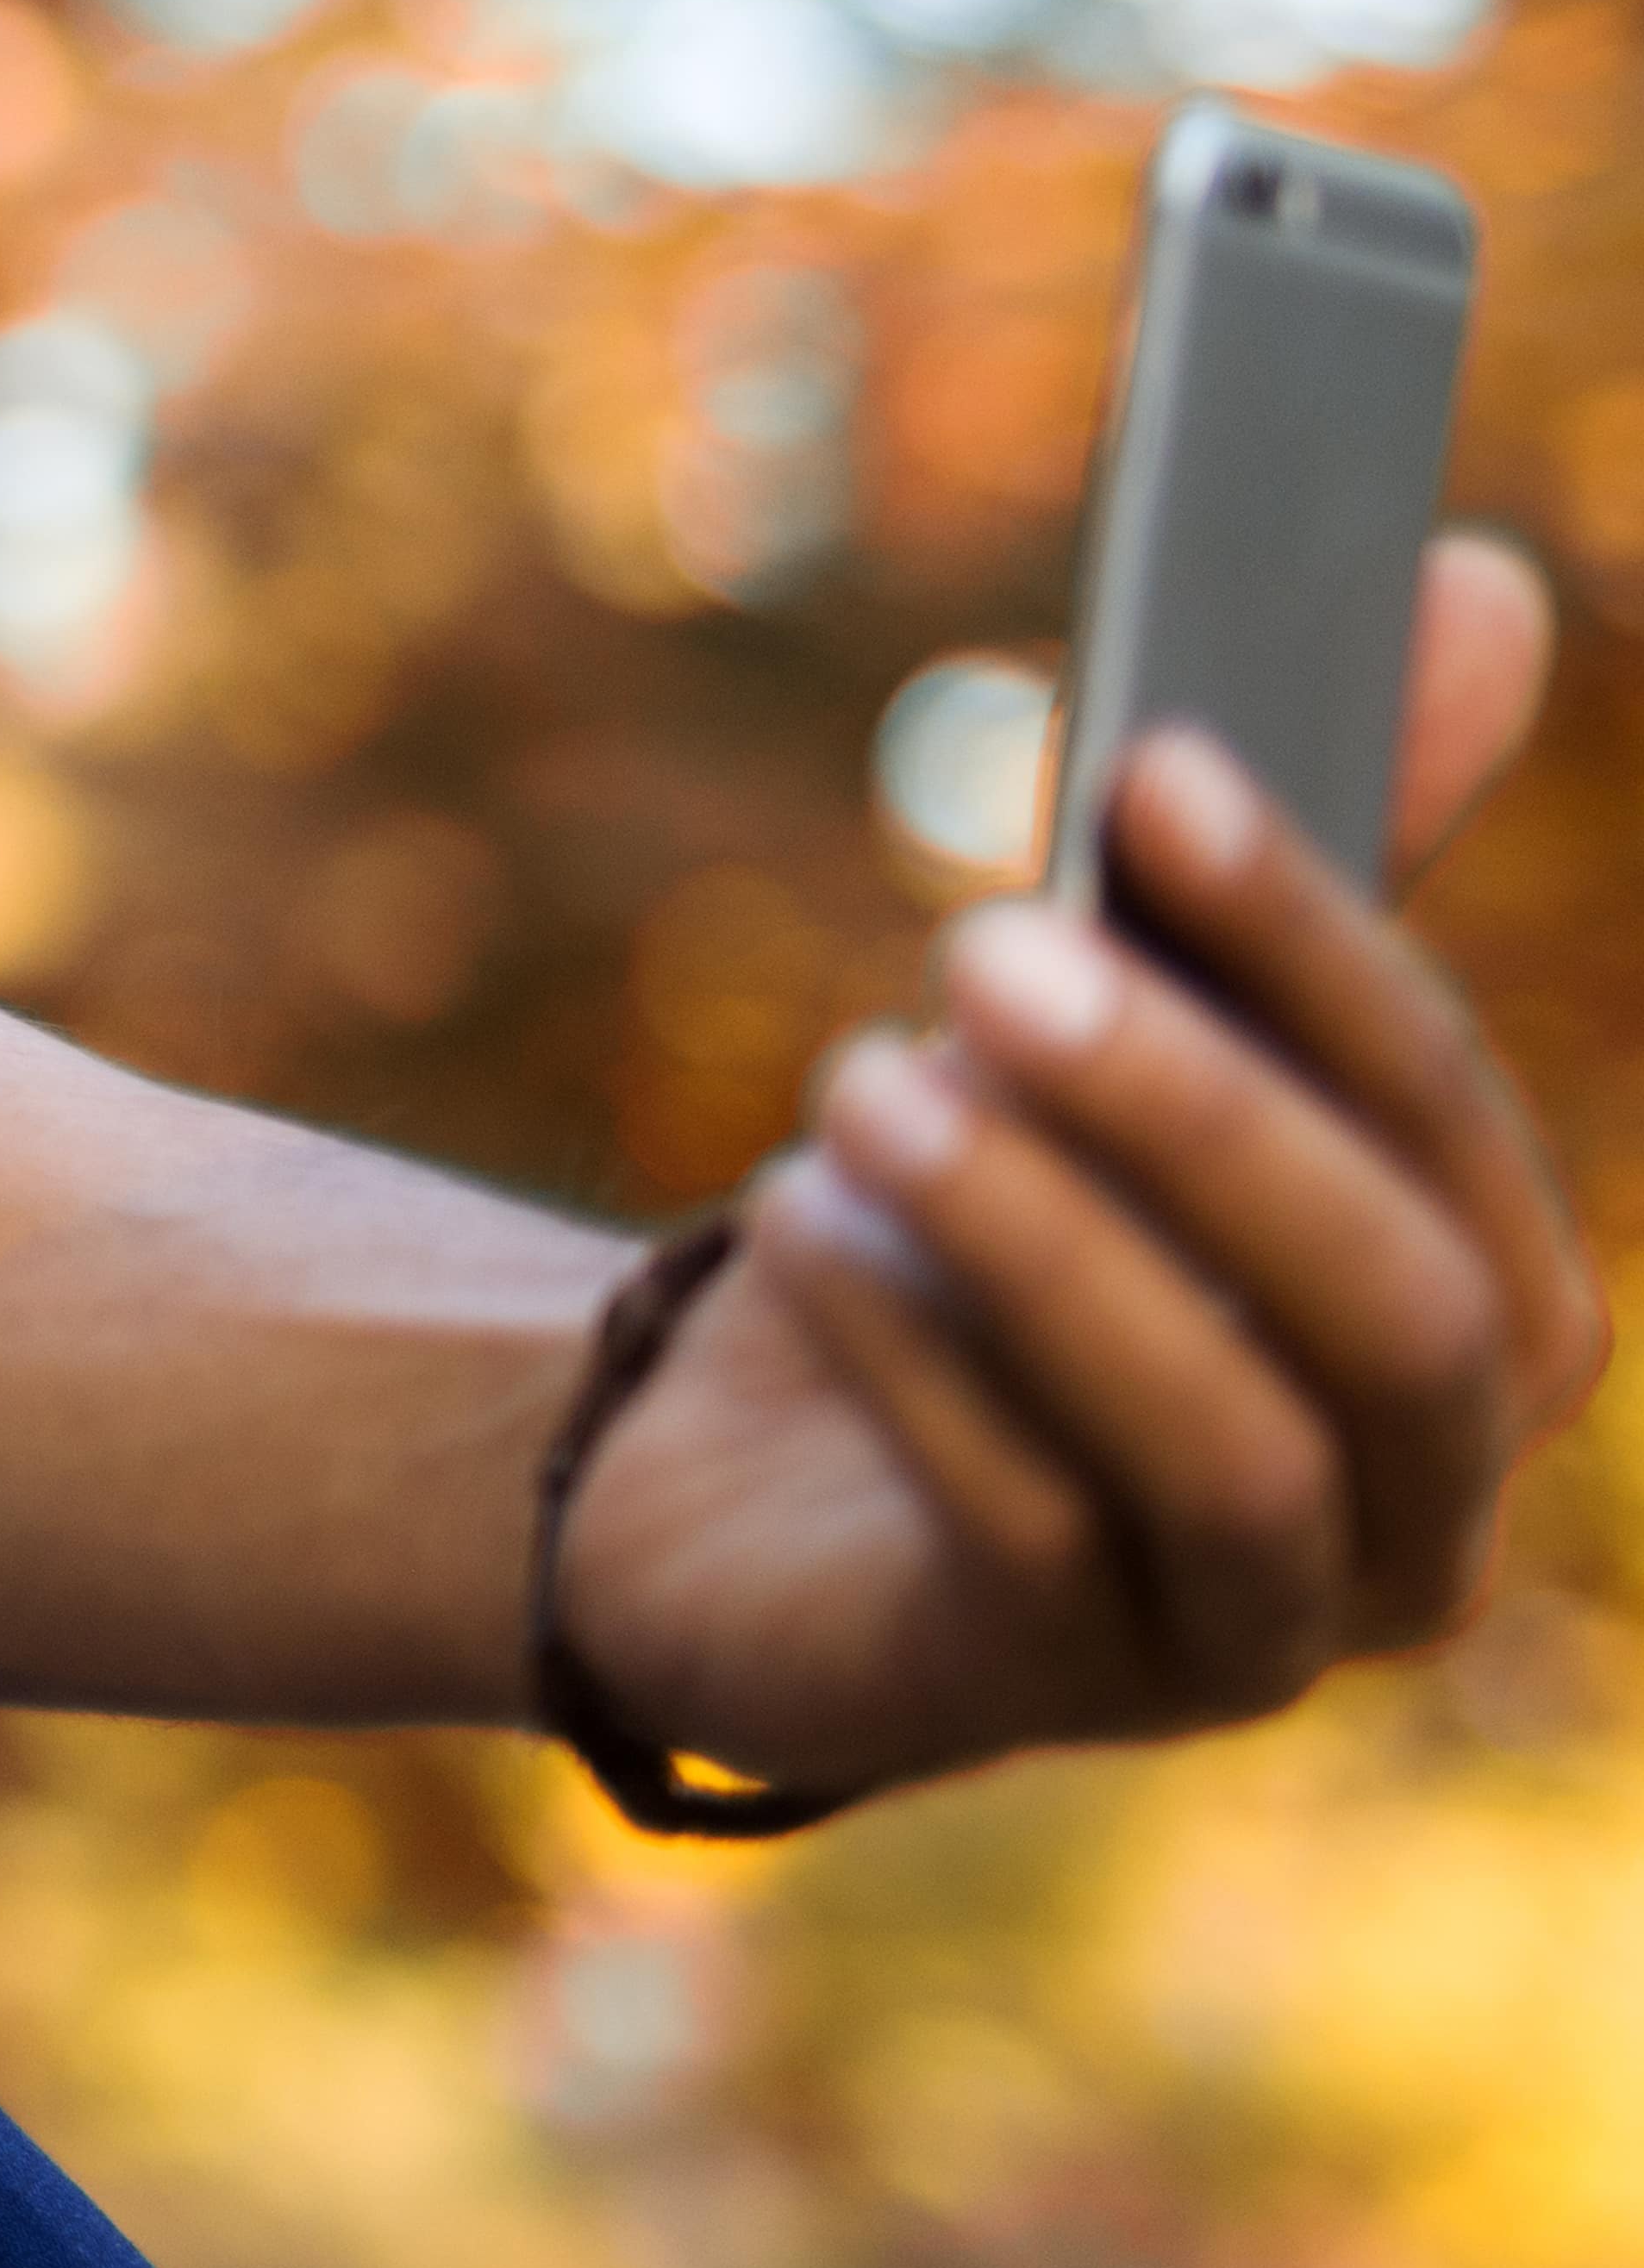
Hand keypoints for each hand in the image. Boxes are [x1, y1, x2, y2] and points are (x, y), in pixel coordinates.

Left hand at [553, 534, 1612, 1799]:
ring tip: (855, 1080)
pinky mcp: (1063, 1687)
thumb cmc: (1012, 1215)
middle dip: (1191, 1107)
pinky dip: (905, 1353)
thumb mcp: (1140, 1030)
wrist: (774, 1462)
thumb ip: (1302, 861)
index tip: (1154, 764)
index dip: (1316, 940)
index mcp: (1494, 1319)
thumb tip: (1480, 580)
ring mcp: (1259, 1621)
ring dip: (1035, 1237)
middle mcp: (1426, 1495)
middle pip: (1386, 1307)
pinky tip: (789, 1219)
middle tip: (982, 938)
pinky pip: (1016, 1526)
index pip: (1452, 1124)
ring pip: (1221, 1442)